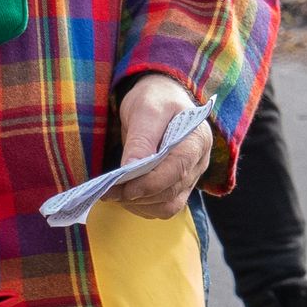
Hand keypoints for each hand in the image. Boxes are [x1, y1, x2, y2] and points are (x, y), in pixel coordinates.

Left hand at [111, 74, 210, 218]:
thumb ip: (141, 139)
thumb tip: (131, 169)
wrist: (160, 99)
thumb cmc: (155, 99)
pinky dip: (142, 206)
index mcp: (197, 139)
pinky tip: (126, 194)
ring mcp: (190, 177)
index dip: (150, 183)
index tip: (123, 187)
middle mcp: (199, 162)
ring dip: (139, 204)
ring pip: (168, 206)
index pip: (178, 170)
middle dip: (138, 195)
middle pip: (171, 192)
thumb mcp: (145, 109)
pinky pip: (163, 207)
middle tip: (108, 191)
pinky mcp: (178, 186)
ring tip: (115, 193)